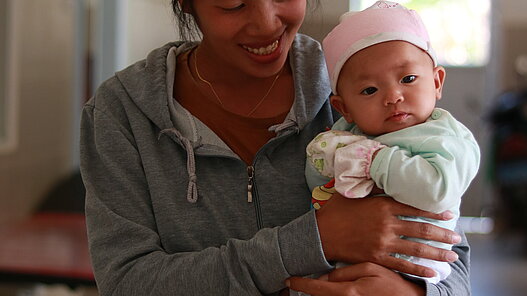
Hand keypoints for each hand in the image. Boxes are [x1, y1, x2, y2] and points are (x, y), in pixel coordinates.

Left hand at [286, 262, 424, 295]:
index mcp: (348, 292)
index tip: (288, 280)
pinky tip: (328, 288)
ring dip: (318, 293)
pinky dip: (329, 295)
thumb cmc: (392, 283)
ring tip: (310, 285)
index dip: (300, 284)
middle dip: (307, 290)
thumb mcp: (370, 270)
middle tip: (295, 283)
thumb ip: (345, 273)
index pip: (316, 289)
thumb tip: (325, 278)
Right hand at [316, 194, 460, 277]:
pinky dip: (419, 269)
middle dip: (442, 234)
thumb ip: (374, 188)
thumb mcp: (355, 193)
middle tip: (456, 237)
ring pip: (416, 249)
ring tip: (452, 256)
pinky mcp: (377, 257)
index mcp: (382, 206)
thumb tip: (389, 179)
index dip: (435, 211)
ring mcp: (383, 242)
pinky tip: (433, 272)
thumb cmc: (336, 211)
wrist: (320, 234)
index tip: (449, 214)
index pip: (415, 208)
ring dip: (437, 253)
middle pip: (421, 230)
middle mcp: (386, 224)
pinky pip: (403, 265)